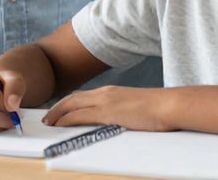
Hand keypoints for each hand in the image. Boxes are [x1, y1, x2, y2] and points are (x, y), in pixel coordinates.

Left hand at [43, 86, 173, 131]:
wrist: (169, 105)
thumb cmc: (158, 109)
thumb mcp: (135, 108)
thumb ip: (123, 112)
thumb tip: (117, 122)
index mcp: (111, 92)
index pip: (83, 96)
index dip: (68, 104)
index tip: (59, 112)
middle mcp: (105, 93)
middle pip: (72, 98)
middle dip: (57, 108)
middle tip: (47, 118)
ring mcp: (105, 101)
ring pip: (72, 104)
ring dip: (57, 113)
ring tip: (49, 123)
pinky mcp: (107, 112)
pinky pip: (80, 115)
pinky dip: (66, 119)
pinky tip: (60, 125)